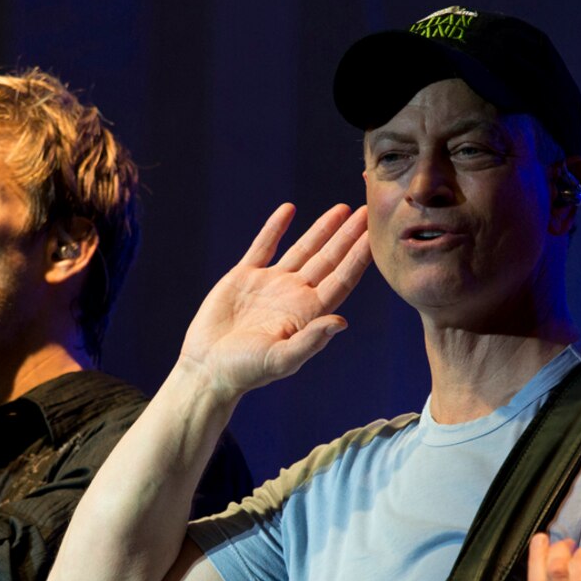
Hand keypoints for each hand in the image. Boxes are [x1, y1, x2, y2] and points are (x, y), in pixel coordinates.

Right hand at [179, 203, 370, 401]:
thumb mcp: (280, 360)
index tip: (373, 235)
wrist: (207, 368)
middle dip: (347, 236)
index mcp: (308, 313)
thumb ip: (310, 341)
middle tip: (367, 212)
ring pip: (302, 249)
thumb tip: (341, 323)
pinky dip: (276, 228)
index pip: (341, 280)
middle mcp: (294, 295)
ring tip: (342, 209)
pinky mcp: (244, 277)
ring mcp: (270, 284)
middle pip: (328, 260)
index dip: (357, 257)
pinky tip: (288, 209)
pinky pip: (263, 246)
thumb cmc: (245, 371)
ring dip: (322, 229)